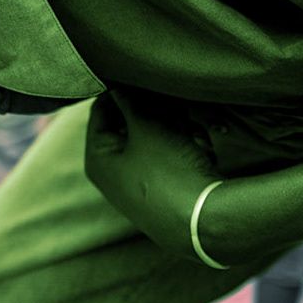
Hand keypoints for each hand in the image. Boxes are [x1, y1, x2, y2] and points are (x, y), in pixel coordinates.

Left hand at [83, 89, 229, 262]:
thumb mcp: (147, 126)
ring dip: (174, 127)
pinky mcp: (164, 193)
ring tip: (194, 127)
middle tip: (176, 103)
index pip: (100, 110)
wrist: (204, 223)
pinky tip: (204, 145)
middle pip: (128, 125)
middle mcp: (113, 175)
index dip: (124, 91)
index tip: (148, 79)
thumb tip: (119, 83)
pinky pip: (170, 158)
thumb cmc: (168, 171)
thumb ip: (130, 100)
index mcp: (98, 158)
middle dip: (155, 112)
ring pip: (153, 140)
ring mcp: (138, 186)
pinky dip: (185, 146)